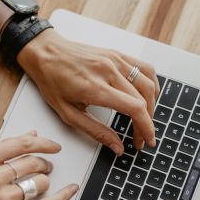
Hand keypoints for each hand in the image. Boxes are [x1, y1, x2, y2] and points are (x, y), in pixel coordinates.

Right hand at [0, 131, 78, 199]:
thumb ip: (3, 149)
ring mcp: (1, 199)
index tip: (54, 145)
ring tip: (39, 183)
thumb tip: (32, 135)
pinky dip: (61, 197)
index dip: (44, 143)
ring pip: (40, 183)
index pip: (22, 144)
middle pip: (33, 162)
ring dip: (44, 181)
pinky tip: (71, 190)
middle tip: (45, 167)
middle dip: (44, 163)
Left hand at [17, 29, 159, 155]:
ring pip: (149, 84)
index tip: (146, 141)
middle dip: (147, 123)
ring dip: (153, 105)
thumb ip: (95, 131)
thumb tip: (117, 147)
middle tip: (141, 137)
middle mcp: (109, 71)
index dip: (146, 128)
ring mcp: (115, 60)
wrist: (46, 52)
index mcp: (95, 88)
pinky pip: (145, 68)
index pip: (135, 109)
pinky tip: (147, 97)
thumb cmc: (52, 81)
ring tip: (145, 120)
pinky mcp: (117, 54)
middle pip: (144, 99)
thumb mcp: (68, 114)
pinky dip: (151, 85)